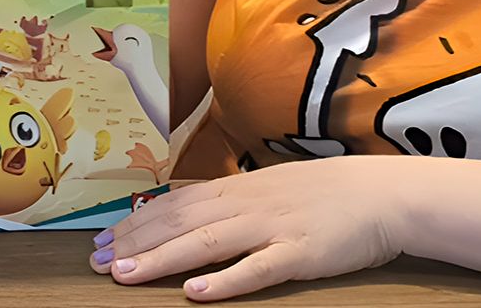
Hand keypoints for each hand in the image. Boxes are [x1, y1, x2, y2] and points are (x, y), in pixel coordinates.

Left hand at [87, 158, 402, 299]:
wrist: (383, 194)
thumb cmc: (328, 193)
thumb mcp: (272, 187)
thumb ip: (232, 199)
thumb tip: (191, 211)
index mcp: (239, 188)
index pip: (175, 203)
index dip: (137, 222)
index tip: (105, 240)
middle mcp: (247, 204)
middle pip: (179, 223)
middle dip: (135, 242)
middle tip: (98, 262)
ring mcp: (271, 228)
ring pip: (206, 244)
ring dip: (162, 260)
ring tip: (126, 275)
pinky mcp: (298, 254)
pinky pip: (256, 269)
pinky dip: (224, 282)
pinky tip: (194, 293)